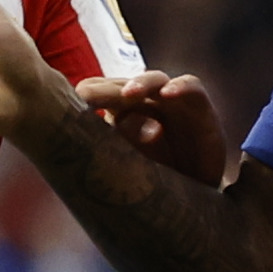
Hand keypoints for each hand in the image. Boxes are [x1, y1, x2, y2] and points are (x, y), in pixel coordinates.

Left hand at [74, 71, 235, 185]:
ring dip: (140, 83)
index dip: (89, 95)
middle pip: (123, 85)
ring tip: (128, 93)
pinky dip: (180, 87)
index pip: (102, 94)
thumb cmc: (162, 176)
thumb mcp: (135, 164)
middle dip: (106, 88)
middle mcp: (147, 102)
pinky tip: (168, 94)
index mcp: (124, 112)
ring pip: (154, 80)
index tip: (72, 102)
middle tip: (87, 95)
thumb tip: (104, 122)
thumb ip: (120, 144)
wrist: (200, 191)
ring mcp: (173, 101)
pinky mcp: (199, 105)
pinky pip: (191, 87)